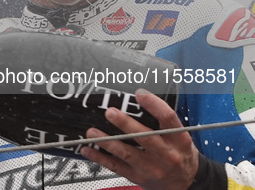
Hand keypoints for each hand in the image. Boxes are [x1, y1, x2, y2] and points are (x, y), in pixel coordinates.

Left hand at [80, 89, 198, 189]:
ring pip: (127, 154)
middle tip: (110, 112)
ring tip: (92, 132)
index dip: (154, 104)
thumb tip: (138, 98)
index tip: (139, 93)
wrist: (186, 184)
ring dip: (107, 142)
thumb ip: (163, 121)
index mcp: (179, 139)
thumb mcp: (180, 137)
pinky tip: (88, 149)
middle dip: (126, 124)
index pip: (168, 118)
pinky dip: (100, 157)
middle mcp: (167, 154)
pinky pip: (116, 167)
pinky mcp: (138, 177)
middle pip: (145, 137)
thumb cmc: (179, 154)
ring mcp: (152, 168)